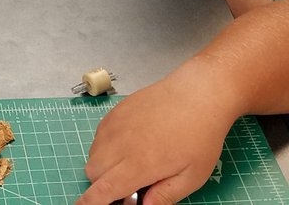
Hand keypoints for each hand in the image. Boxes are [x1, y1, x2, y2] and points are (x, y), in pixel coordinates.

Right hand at [78, 73, 234, 204]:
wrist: (198, 93)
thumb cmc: (200, 134)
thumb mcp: (192, 176)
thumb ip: (164, 196)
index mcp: (141, 164)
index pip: (103, 188)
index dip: (89, 202)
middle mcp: (122, 143)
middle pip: (92, 172)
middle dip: (103, 184)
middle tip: (128, 183)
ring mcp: (117, 124)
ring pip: (93, 153)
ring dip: (104, 164)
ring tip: (131, 162)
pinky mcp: (116, 111)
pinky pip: (99, 134)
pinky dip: (106, 145)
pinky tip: (130, 143)